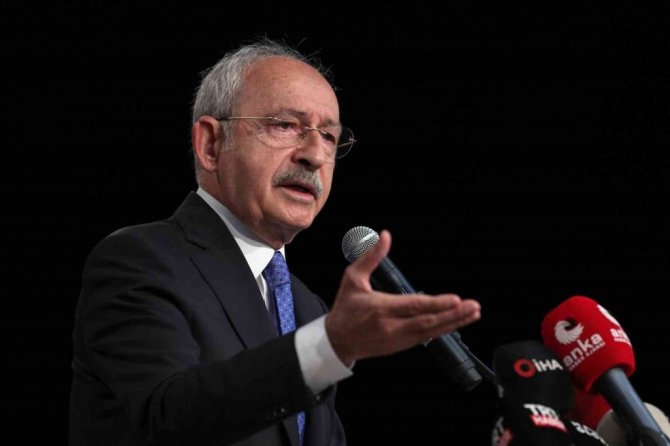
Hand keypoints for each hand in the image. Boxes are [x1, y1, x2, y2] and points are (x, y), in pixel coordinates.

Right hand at [325, 230, 480, 365]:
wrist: (337, 340)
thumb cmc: (345, 307)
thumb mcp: (353, 278)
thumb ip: (371, 257)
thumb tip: (385, 235)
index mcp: (380, 308)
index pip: (414, 306)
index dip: (436, 304)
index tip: (455, 299)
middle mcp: (391, 326)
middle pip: (428, 321)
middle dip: (453, 314)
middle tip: (473, 306)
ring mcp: (398, 339)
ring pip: (431, 332)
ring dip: (453, 323)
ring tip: (472, 314)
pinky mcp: (401, 346)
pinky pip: (426, 338)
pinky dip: (443, 330)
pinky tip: (456, 322)